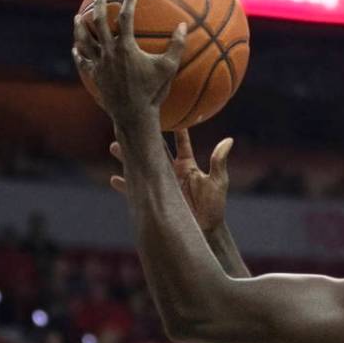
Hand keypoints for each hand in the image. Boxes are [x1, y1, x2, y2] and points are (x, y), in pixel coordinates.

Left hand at [73, 0, 185, 127]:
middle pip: (98, 22)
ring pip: (84, 40)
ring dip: (81, 26)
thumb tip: (183, 25)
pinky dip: (79, 53)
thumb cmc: (153, 92)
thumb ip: (177, 46)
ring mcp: (99, 64)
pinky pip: (83, 61)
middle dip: (99, 5)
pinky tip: (76, 48)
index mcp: (125, 47)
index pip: (125, 18)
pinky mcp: (94, 76)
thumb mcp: (169, 68)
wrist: (133, 114)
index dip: (129, 2)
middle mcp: (108, 52)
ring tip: (79, 16)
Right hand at [110, 129, 233, 233]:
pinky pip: (137, 191)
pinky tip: (114, 179)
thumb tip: (229, 140)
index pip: (179, 142)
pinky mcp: (154, 199)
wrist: (204, 231)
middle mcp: (171, 171)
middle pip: (154, 151)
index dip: (175, 128)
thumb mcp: (218, 182)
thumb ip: (219, 161)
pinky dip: (127, 185)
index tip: (167, 111)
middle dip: (142, 139)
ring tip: (114, 146)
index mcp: (186, 165)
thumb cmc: (214, 206)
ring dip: (128, 158)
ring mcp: (161, 184)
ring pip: (141, 167)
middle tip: (130, 126)